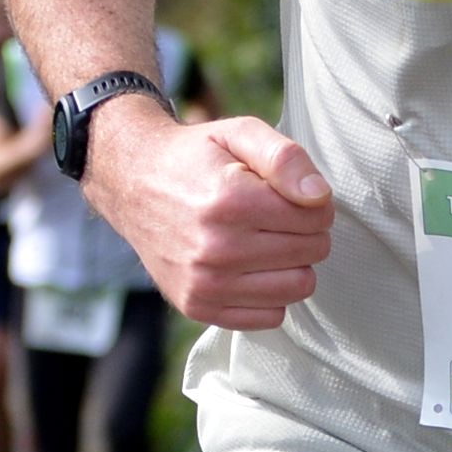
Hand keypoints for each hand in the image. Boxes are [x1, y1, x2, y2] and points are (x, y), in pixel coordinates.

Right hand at [84, 108, 332, 328]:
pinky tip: (252, 268)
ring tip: (268, 241)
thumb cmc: (196, 158)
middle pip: (311, 252)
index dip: (315, 203)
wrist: (133, 185)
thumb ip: (286, 158)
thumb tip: (319, 197)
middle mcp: (216, 248)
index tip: (293, 195)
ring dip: (293, 264)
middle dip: (307, 231)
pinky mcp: (197, 306)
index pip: (318, 217)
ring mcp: (204, 284)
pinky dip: (271, 293)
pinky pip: (270, 317)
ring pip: (298, 288)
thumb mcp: (240, 134)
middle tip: (279, 216)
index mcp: (231, 201)